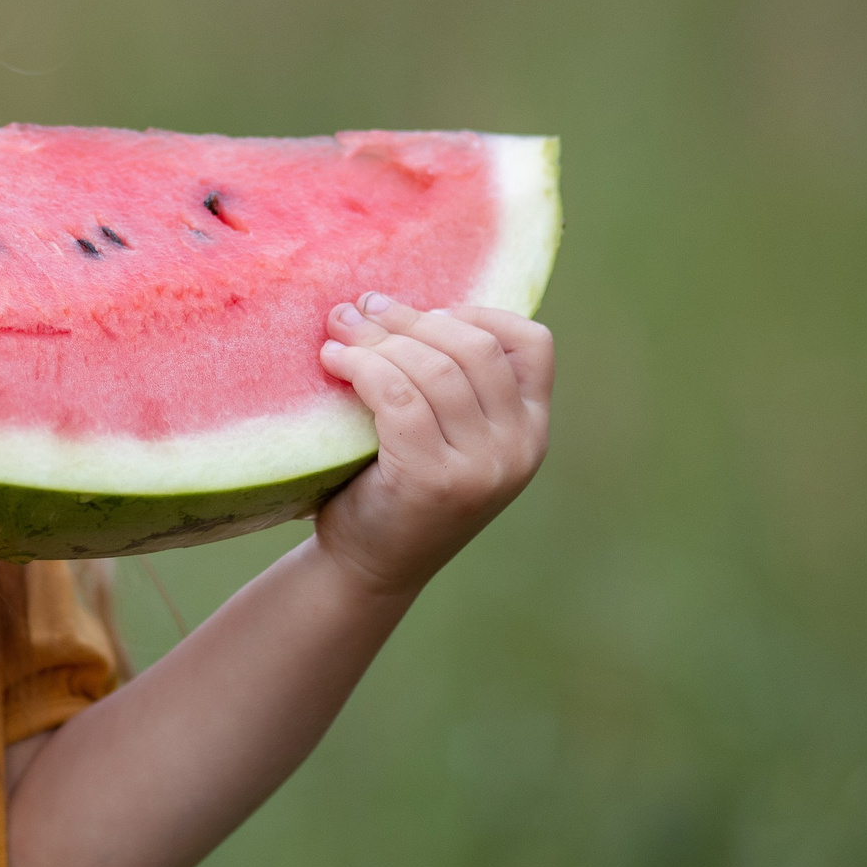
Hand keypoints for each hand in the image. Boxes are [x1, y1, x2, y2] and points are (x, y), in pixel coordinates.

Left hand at [313, 294, 551, 598]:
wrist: (369, 567)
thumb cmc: (396, 484)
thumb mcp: (445, 431)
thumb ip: (449, 379)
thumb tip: (392, 299)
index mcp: (531, 429)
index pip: (533, 344)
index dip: (476, 313)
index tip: (421, 313)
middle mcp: (520, 449)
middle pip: (473, 347)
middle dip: (408, 318)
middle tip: (357, 309)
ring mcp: (482, 469)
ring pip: (434, 368)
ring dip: (377, 338)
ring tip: (337, 331)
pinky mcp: (434, 480)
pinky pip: (398, 397)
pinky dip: (362, 367)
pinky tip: (333, 362)